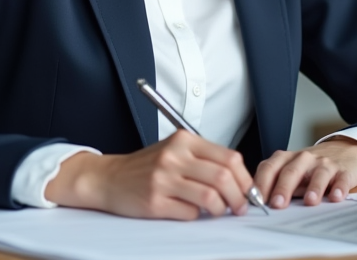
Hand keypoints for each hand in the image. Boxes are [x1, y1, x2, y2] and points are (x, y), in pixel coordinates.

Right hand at [44, 130, 255, 219]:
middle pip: (224, 177)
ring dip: (221, 210)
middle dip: (238, 197)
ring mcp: (163, 179)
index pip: (229, 157)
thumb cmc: (146, 166)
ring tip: (217, 211)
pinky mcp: (155, 202)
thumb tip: (239, 180)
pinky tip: (189, 211)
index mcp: (184, 140)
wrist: (109, 178)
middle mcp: (174, 156)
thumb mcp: (174, 150)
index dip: (244, 178)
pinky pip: (191, 214)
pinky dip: (197, 217)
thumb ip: (204, 159)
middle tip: (239, 206)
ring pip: (211, 198)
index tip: (247, 190)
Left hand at [253, 137, 356, 208]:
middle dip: (283, 188)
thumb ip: (276, 184)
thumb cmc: (310, 167)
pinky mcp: (343, 171)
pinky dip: (339, 188)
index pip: (269, 168)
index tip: (255, 200)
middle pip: (290, 171)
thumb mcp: (290, 171)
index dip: (261, 183)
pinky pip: (341, 179)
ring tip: (309, 201)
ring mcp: (324, 163)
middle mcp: (303, 159)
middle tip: (277, 204)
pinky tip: (336, 197)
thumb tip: (256, 204)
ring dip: (313, 188)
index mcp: (286, 159)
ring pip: (317, 174)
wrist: (343, 150)